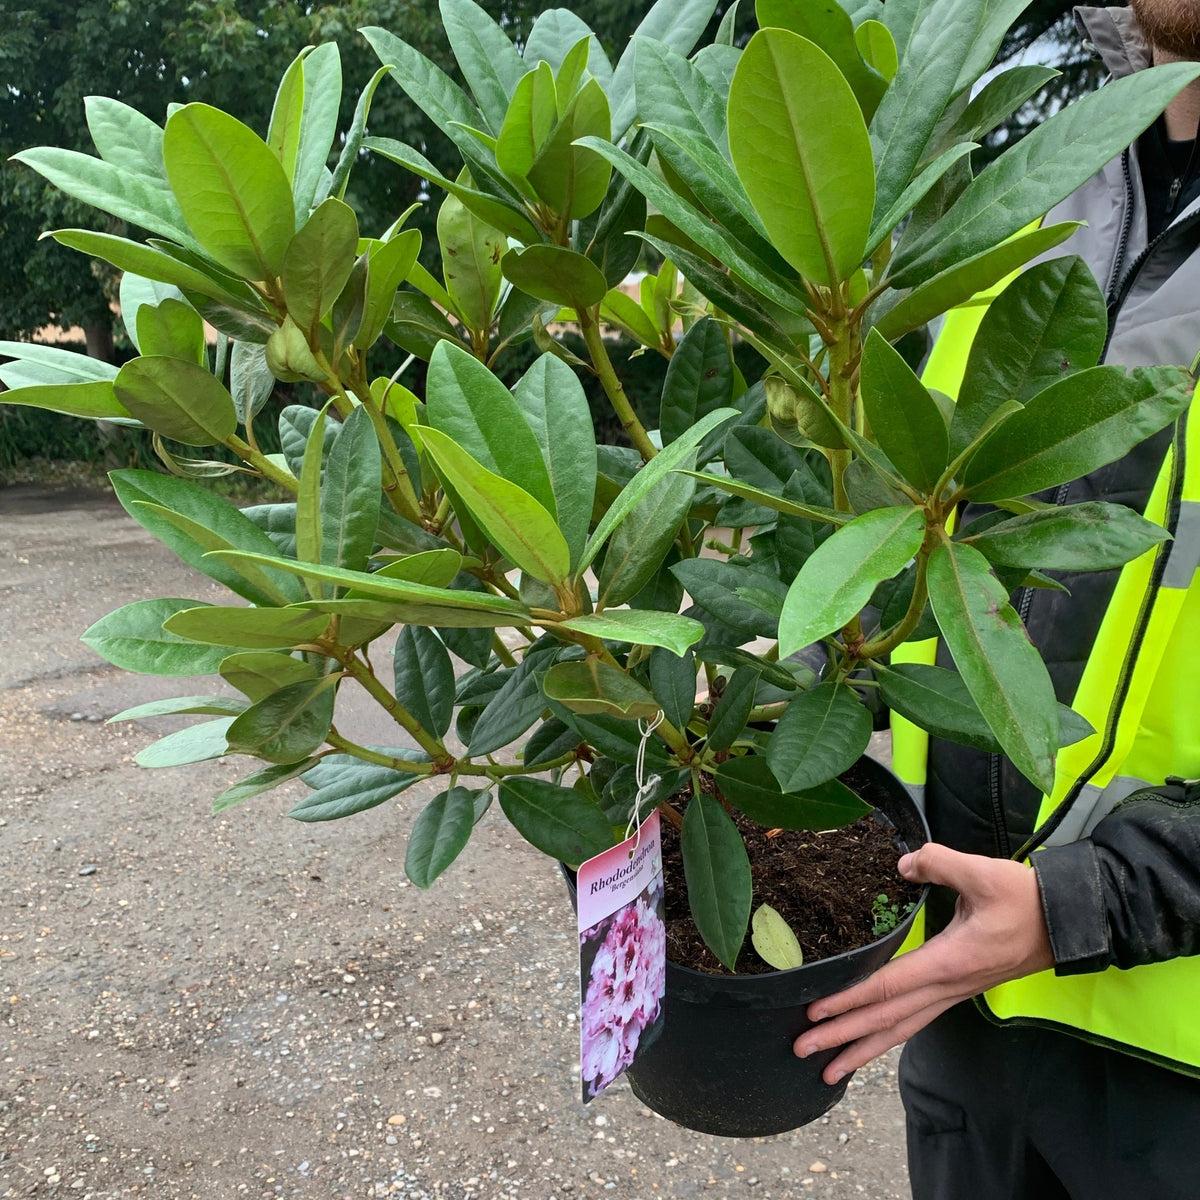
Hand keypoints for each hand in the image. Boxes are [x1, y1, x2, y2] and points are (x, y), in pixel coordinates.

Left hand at [793, 843, 1054, 1084]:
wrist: (1067, 921)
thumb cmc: (1025, 898)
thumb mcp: (983, 872)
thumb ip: (939, 864)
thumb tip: (903, 863)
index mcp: (949, 962)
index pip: (888, 985)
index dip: (849, 999)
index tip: (815, 1011)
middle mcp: (948, 987)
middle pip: (886, 1019)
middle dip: (843, 1037)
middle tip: (801, 1049)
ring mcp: (954, 993)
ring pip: (901, 1029)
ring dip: (862, 1048)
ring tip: (828, 1068)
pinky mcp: (958, 990)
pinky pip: (915, 1021)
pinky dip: (887, 1036)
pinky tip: (868, 1044)